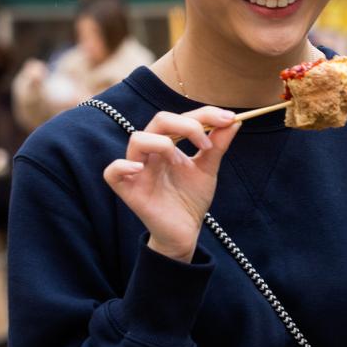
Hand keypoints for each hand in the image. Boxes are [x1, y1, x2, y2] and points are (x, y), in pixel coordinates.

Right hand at [102, 107, 239, 262]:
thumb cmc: (190, 199)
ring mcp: (138, 170)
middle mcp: (151, 152)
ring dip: (163, 144)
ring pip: (137, 139)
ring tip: (180, 162)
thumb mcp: (208, 169)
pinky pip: (112, 172)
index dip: (205, 114)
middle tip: (206, 144)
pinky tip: (141, 169)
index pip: (182, 117)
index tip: (229, 119)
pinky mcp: (128, 190)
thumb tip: (235, 121)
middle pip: (159, 120)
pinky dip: (123, 166)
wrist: (185, 232)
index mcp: (168, 143)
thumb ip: (218, 145)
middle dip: (187, 124)